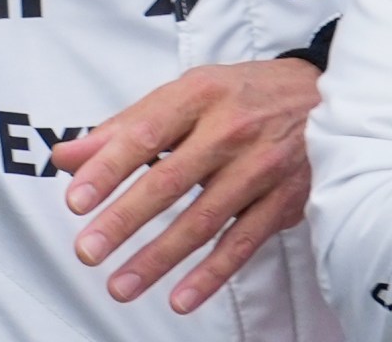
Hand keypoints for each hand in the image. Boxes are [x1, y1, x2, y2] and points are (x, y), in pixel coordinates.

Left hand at [48, 59, 320, 314]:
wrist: (324, 97)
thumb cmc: (242, 95)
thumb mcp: (187, 93)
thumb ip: (125, 127)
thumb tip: (67, 156)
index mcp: (200, 94)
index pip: (145, 133)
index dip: (108, 168)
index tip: (76, 200)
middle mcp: (232, 129)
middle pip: (171, 180)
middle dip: (125, 219)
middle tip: (88, 250)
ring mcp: (261, 167)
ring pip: (203, 220)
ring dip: (159, 257)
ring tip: (120, 285)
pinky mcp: (284, 200)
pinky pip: (242, 243)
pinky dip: (211, 274)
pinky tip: (181, 298)